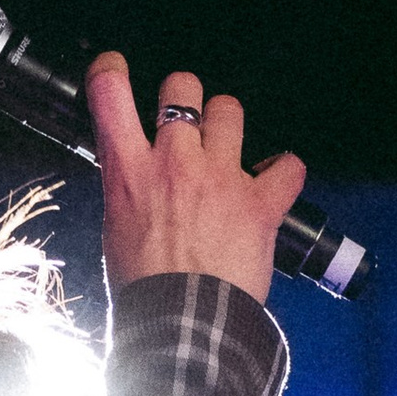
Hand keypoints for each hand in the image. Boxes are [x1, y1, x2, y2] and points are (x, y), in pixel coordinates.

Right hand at [84, 53, 308, 306]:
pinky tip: (275, 181)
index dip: (112, 70)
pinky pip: (287, 165)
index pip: (109, 92)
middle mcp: (174, 162)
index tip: (116, 69)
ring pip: (230, 110)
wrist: (182, 326)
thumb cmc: (145, 288)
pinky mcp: (259, 202)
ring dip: (228, 124)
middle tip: (187, 117)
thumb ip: (130, 189)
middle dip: (185, 95)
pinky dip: (284, 171)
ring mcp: (219, 177)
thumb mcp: (116, 228)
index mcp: (128, 171)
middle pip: (182, 86)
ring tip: (227, 149)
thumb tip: (137, 176)